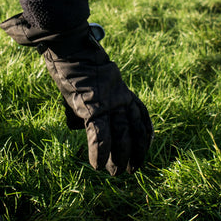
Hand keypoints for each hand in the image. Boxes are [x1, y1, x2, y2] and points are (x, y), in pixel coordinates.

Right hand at [1, 14, 151, 174]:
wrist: (71, 47)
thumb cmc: (77, 60)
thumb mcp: (94, 79)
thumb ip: (96, 97)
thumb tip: (83, 121)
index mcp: (122, 90)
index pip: (141, 113)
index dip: (146, 131)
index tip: (149, 144)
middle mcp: (121, 98)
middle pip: (134, 130)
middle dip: (136, 152)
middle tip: (132, 169)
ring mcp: (108, 104)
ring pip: (121, 137)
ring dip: (120, 158)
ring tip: (117, 173)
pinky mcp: (93, 108)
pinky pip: (100, 136)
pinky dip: (99, 153)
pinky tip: (97, 165)